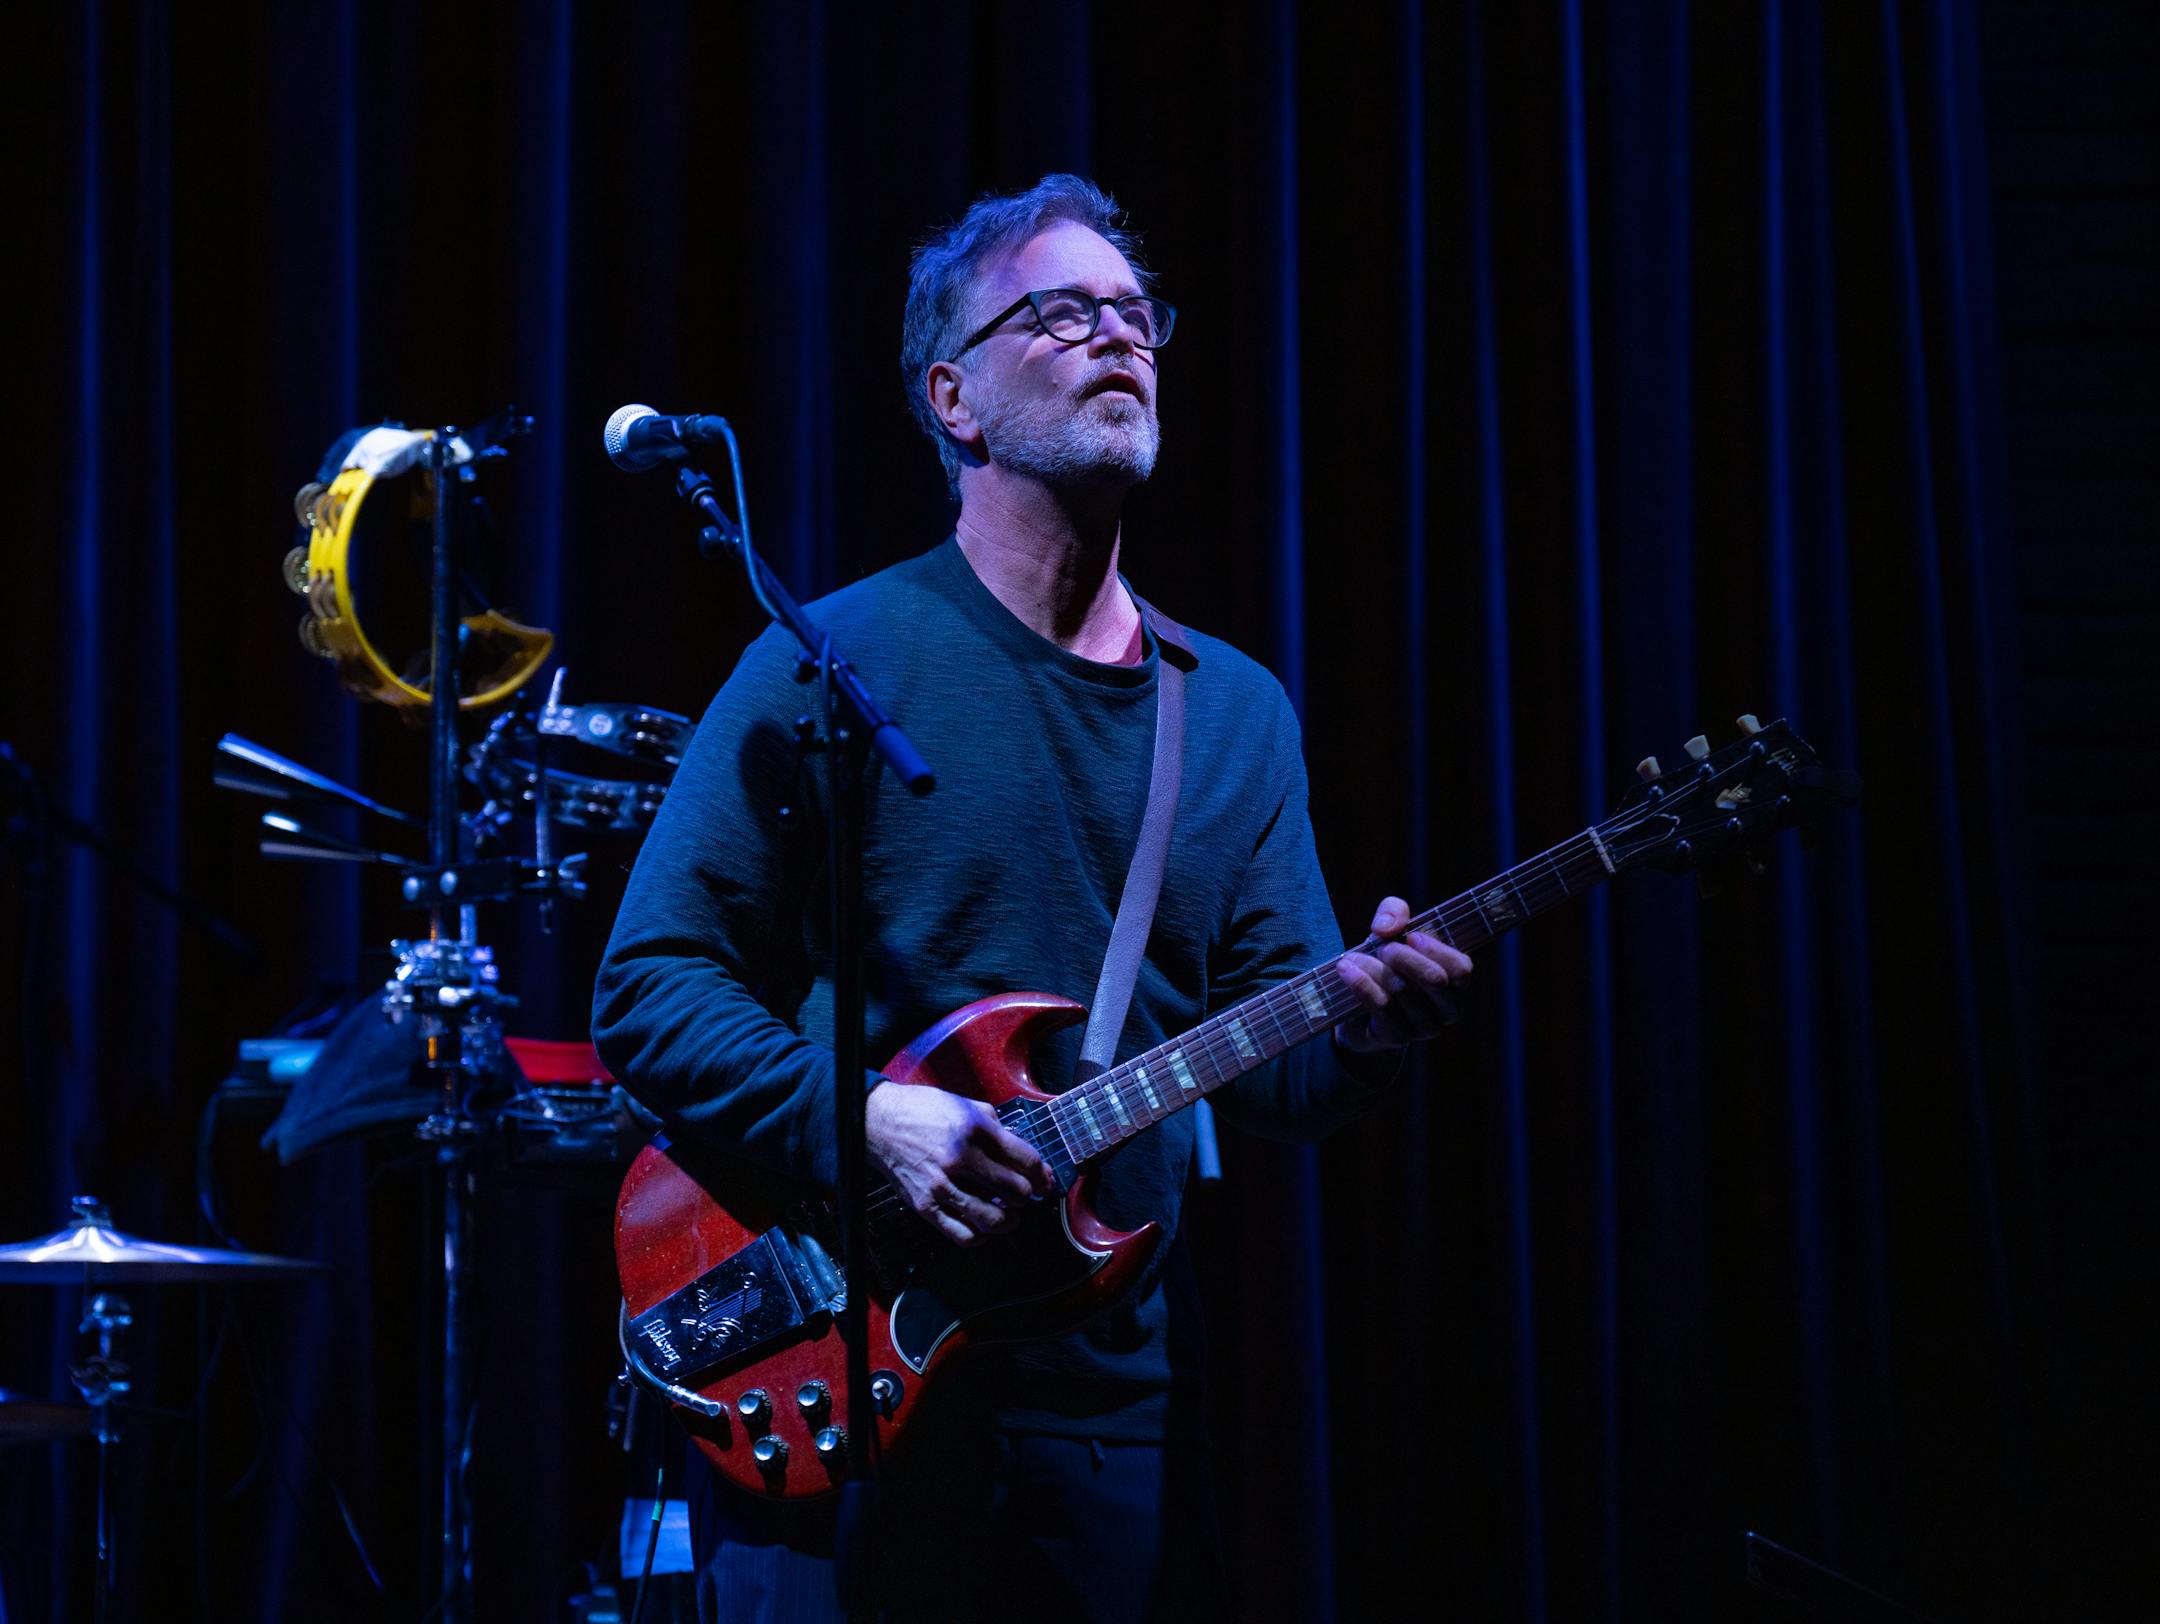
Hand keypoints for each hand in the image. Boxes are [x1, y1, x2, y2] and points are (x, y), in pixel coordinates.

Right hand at [866, 1082, 1054, 1246]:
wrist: (877, 1122)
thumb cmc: (922, 1111)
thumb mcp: (965, 1105)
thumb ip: (996, 1128)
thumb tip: (1022, 1155)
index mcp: (974, 1129)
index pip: (1025, 1160)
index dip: (1042, 1174)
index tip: (1044, 1180)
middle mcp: (960, 1158)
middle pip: (1015, 1190)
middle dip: (1028, 1195)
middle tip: (1027, 1195)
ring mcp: (941, 1185)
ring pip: (993, 1218)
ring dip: (1010, 1219)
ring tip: (1010, 1214)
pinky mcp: (925, 1205)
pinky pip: (963, 1234)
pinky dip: (981, 1236)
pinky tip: (984, 1226)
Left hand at [1333, 896, 1472, 1054]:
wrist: (1358, 1005)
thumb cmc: (1385, 961)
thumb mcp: (1391, 929)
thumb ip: (1394, 912)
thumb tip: (1386, 928)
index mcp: (1455, 982)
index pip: (1460, 969)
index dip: (1436, 950)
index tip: (1411, 936)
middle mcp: (1447, 1008)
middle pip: (1434, 980)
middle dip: (1404, 957)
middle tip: (1383, 948)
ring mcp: (1425, 1027)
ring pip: (1402, 991)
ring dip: (1374, 968)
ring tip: (1352, 958)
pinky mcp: (1398, 1037)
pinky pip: (1382, 1007)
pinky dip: (1361, 984)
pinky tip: (1346, 970)